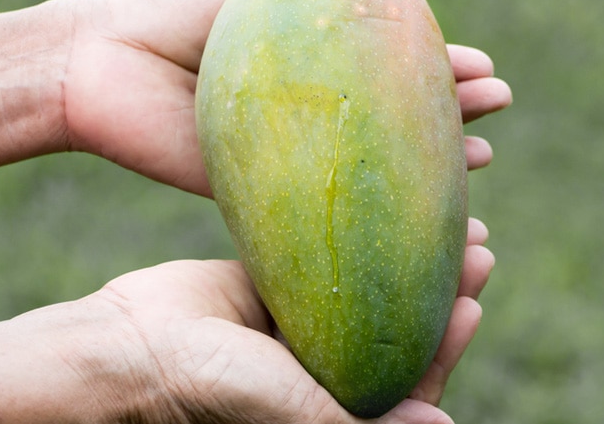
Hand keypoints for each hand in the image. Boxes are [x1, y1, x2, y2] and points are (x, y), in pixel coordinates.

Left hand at [60, 0, 511, 196]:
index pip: (384, 67)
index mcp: (303, 63)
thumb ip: (312, 13)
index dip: (434, 66)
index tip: (480, 68)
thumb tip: (381, 11)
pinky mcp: (255, 194)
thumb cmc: (165, 11)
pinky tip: (418, 206)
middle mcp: (300, 113)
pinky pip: (321, 207)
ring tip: (482, 155)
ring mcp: (282, 156)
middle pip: (386, 118)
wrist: (96, 58)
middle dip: (446, 112)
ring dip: (426, 164)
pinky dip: (370, 210)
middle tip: (498, 108)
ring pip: (366, 167)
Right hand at [82, 217, 494, 423]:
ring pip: (366, 291)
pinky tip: (381, 201)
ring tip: (448, 218)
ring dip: (403, 261)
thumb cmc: (207, 392)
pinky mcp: (276, 285)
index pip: (409, 385)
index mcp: (334, 408)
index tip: (471, 302)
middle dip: (436, 295)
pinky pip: (326, 261)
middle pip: (395, 333)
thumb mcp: (290, 412)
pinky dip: (357, 237)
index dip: (444, 347)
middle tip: (475, 247)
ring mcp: (300, 327)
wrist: (127, 346)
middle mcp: (323, 369)